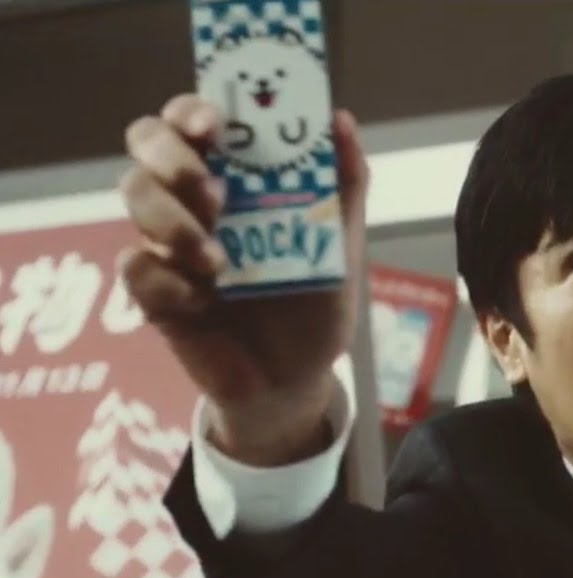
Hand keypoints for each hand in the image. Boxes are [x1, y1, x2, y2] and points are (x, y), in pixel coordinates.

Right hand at [119, 94, 369, 464]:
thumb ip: (345, 186)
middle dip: (170, 154)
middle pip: (148, 142)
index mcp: (237, 177)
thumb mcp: (341, 246)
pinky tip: (198, 297)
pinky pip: (135, 268)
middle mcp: (194, 200)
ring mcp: (169, 245)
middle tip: (211, 189)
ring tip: (217, 258)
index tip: (215, 124)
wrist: (297, 379)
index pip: (195, 120)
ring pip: (134, 195)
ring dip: (172, 218)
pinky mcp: (155, 293)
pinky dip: (164, 277)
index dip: (193, 109)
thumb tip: (340, 120)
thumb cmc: (315, 303)